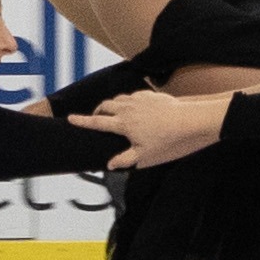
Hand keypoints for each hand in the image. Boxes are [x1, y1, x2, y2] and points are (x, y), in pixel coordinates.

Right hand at [75, 88, 228, 169]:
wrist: (189, 120)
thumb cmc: (167, 140)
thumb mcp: (145, 156)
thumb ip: (125, 160)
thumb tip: (110, 165)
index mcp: (123, 124)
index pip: (97, 122)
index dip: (82, 121)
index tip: (70, 119)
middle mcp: (127, 108)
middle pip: (105, 106)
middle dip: (97, 111)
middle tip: (96, 118)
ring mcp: (138, 99)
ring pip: (118, 98)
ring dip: (112, 105)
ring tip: (114, 113)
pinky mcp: (150, 94)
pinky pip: (133, 95)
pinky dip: (128, 101)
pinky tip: (134, 108)